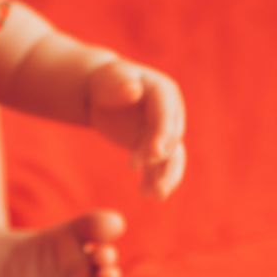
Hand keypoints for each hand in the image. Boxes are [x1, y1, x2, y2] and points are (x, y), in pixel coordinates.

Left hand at [85, 58, 185, 198]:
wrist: (104, 95)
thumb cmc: (106, 83)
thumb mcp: (109, 82)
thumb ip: (120, 87)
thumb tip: (133, 89)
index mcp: (164, 91)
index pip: (166, 114)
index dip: (162, 133)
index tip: (154, 153)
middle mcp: (171, 113)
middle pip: (171, 138)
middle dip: (158, 156)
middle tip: (134, 166)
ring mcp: (165, 132)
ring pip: (173, 158)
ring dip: (166, 176)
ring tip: (155, 194)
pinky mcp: (156, 148)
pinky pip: (160, 168)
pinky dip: (155, 181)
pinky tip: (147, 195)